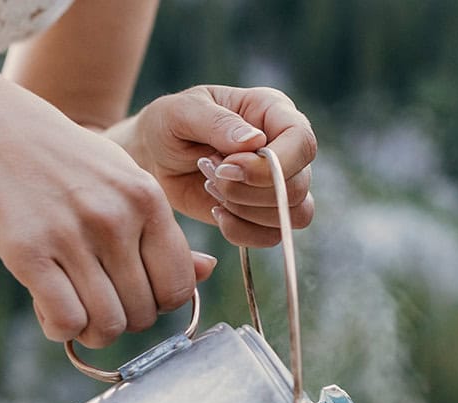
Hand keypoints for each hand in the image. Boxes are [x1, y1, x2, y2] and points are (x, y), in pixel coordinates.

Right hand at [0, 92, 215, 347]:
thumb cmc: (65, 161)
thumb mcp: (125, 181)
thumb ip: (163, 232)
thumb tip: (208, 272)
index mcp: (148, 200)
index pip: (179, 288)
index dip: (158, 304)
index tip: (133, 293)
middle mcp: (116, 218)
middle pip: (143, 313)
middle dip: (123, 319)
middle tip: (98, 299)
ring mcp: (72, 235)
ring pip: (107, 325)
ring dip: (92, 331)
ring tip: (74, 307)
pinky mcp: (28, 252)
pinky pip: (66, 322)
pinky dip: (61, 329)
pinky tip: (49, 309)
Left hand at [107, 85, 315, 247]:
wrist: (154, 158)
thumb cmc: (169, 124)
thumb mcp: (181, 112)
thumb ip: (216, 123)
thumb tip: (255, 141)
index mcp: (273, 112)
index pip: (302, 142)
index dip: (275, 164)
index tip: (228, 167)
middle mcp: (285, 148)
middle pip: (297, 186)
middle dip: (248, 191)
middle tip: (210, 175)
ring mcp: (278, 183)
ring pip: (291, 215)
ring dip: (245, 210)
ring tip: (210, 188)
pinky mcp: (264, 213)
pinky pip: (272, 236)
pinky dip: (241, 231)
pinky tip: (215, 212)